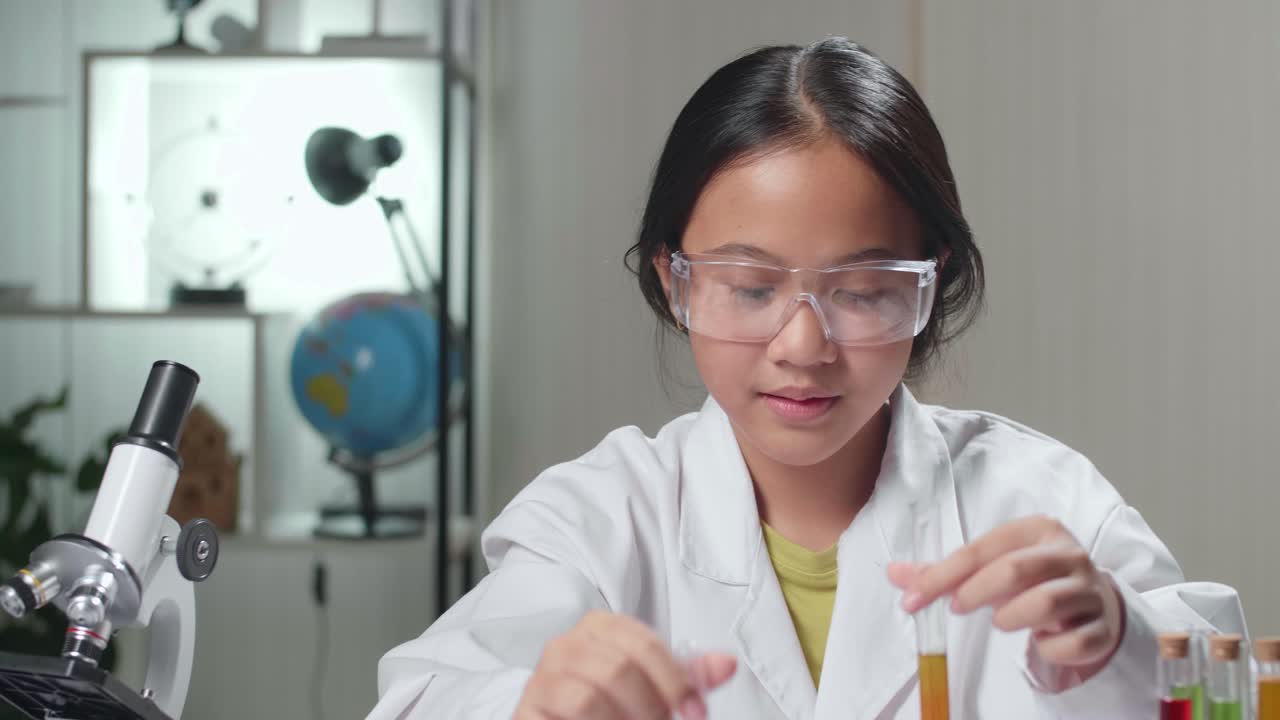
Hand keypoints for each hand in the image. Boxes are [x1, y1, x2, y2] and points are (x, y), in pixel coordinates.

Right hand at [514, 610, 737, 719]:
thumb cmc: (614, 706)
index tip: (694, 711)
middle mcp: (567, 645)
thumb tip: (727, 665)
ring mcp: (543, 675)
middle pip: (620, 669)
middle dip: (650, 707)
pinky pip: (569, 708)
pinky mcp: (529, 706)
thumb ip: (686, 677)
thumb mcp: (655, 689)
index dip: (675, 679)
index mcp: (601, 628)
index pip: (644, 643)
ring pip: (592, 695)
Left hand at [887, 515, 1124, 677]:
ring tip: (1001, 622)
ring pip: (1047, 603)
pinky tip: (1040, 642)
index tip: (912, 598)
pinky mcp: (1102, 627)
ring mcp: (1090, 591)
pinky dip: (1047, 648)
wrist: (1093, 603)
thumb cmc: (1032, 580)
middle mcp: (1069, 554)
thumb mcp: (991, 567)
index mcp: (1038, 530)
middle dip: (975, 592)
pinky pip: (1071, 642)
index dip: (942, 574)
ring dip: (1012, 618)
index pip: (982, 548)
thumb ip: (945, 572)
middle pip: (1015, 569)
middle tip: (956, 608)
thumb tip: (893, 574)